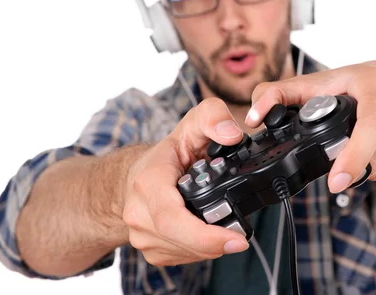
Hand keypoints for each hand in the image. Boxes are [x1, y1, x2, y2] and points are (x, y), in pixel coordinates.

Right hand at [122, 98, 249, 265]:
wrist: (134, 176)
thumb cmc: (167, 154)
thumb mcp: (192, 125)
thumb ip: (213, 117)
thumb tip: (232, 134)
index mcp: (148, 182)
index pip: (171, 217)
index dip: (203, 234)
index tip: (234, 238)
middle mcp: (139, 212)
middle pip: (180, 240)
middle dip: (214, 244)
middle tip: (241, 239)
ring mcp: (141, 234)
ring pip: (183, 252)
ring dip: (209, 247)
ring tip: (226, 230)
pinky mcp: (150, 249)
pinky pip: (180, 257)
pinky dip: (199, 250)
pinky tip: (207, 234)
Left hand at [246, 61, 375, 192]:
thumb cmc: (362, 83)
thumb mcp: (321, 81)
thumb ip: (281, 94)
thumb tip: (253, 117)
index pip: (371, 125)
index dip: (354, 154)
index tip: (336, 181)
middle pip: (374, 154)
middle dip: (353, 164)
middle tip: (338, 175)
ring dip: (364, 165)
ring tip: (358, 146)